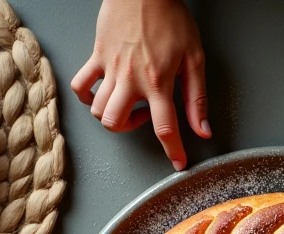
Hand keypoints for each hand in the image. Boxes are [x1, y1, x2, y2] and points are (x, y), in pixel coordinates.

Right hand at [71, 0, 209, 170]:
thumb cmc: (170, 18)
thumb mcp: (194, 58)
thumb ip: (197, 98)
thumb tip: (202, 129)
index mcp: (158, 82)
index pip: (165, 129)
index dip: (174, 152)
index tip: (179, 164)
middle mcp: (131, 80)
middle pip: (116, 123)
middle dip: (129, 129)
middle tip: (144, 117)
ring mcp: (110, 69)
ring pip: (97, 109)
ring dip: (111, 115)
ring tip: (127, 103)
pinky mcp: (96, 57)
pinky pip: (81, 85)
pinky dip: (87, 95)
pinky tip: (101, 92)